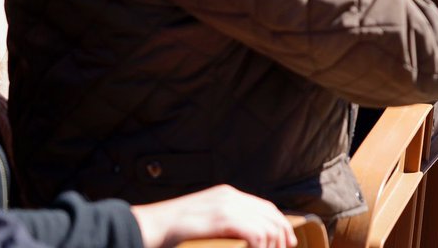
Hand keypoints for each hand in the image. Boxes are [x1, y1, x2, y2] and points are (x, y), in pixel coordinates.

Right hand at [130, 184, 295, 247]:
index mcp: (226, 194)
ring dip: (273, 243)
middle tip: (288, 247)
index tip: (286, 237)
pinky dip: (261, 246)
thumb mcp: (200, 220)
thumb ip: (220, 223)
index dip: (278, 221)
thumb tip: (237, 235)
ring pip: (265, 225)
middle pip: (269, 213)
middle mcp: (230, 196)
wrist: (148, 226)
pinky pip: (255, 233)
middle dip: (282, 232)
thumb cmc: (169, 229)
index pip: (263, 206)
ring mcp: (226, 206)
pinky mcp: (223, 219)